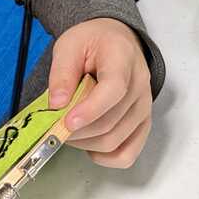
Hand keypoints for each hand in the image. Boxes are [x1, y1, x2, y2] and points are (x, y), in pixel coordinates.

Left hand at [48, 18, 152, 168]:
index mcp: (123, 59)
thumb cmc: (95, 42)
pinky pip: (128, 153)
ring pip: (115, 141)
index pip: (114, 90)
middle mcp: (140, 85)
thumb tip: (57, 104)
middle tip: (54, 126)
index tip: (66, 121)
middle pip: (110, 122)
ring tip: (69, 131)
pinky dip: (107, 158)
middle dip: (77, 132)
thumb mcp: (70, 45)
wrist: (119, 41)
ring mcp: (144, 107)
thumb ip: (62, 72)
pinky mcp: (143, 122)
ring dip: (86, 144)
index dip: (90, 110)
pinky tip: (90, 147)